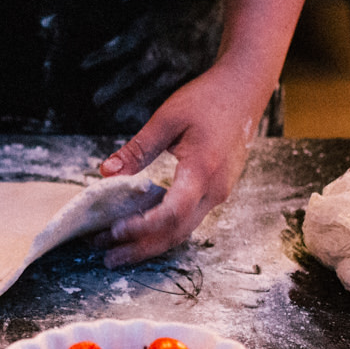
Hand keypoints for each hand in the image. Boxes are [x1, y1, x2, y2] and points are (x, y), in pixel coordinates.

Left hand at [95, 61, 270, 265]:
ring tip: (119, 252)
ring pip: (184, 230)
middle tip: (108, 258)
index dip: (142, 227)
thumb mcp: (167, 118)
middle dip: (141, 248)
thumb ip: (137, 149)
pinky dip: (164, 230)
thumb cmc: (209, 99)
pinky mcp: (217, 191)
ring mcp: (219, 193)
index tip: (114, 231)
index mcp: (203, 170)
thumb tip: (105, 173)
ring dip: (151, 243)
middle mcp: (215, 189)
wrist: (244, 90)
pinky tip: (142, 232)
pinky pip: (190, 219)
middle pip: (177, 232)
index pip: (171, 213)